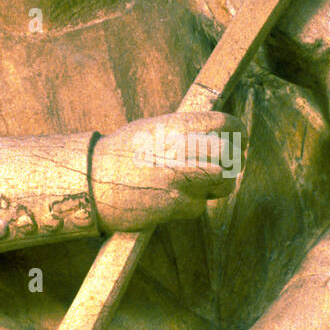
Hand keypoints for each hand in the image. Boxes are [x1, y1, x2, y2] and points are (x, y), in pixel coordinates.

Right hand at [90, 111, 245, 231]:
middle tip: (228, 167)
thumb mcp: (150, 129)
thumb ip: (182, 131)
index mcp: (176, 126)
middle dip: (233, 163)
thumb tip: (212, 135)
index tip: (239, 141)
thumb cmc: (118, 154)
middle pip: (230, 155)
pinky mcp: (176, 205)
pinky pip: (199, 206)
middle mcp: (183, 150)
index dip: (238, 133)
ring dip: (218, 186)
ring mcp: (181, 178)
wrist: (90, 182)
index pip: (225, 123)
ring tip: (204, 186)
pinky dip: (191, 205)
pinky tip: (173, 200)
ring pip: (224, 183)